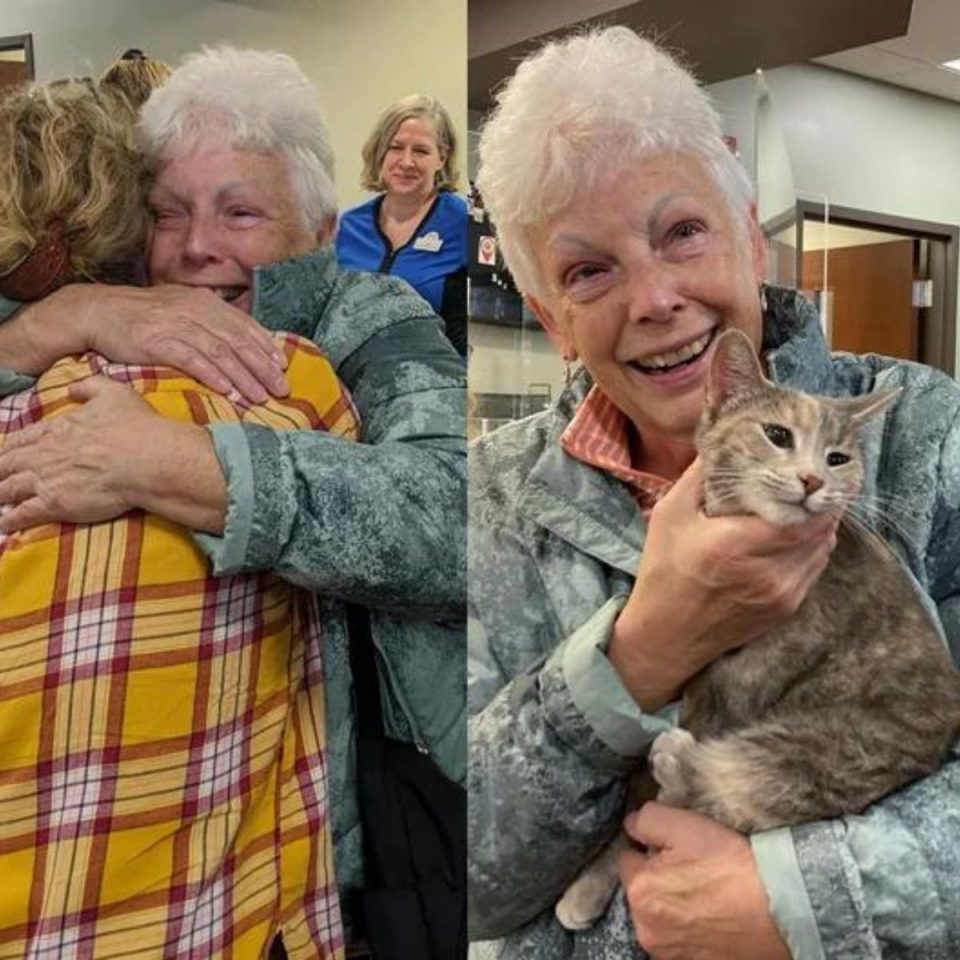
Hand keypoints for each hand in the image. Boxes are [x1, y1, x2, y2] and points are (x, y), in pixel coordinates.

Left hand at [0, 377, 160, 530]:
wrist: (146, 459)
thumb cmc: (135, 426)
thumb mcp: (114, 393)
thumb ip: (90, 386)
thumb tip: (73, 388)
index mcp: (56, 430)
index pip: (21, 440)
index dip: (11, 448)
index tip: (6, 454)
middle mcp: (43, 454)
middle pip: (6, 465)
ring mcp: (44, 480)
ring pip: (8, 489)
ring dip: (0, 495)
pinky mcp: (53, 503)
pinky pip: (22, 514)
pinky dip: (10, 520)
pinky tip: (4, 525)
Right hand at [24, 283, 288, 402]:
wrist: (98, 312)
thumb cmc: (144, 317)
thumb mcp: (182, 310)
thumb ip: (211, 323)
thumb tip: (243, 343)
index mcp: (205, 302)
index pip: (245, 326)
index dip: (267, 347)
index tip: (283, 368)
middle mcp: (195, 310)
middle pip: (238, 341)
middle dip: (263, 368)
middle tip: (281, 389)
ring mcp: (176, 325)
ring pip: (220, 353)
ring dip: (243, 377)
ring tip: (260, 397)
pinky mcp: (157, 342)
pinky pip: (192, 360)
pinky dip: (213, 376)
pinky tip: (228, 392)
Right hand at [609, 458, 837, 708]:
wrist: (667, 637)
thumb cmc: (663, 572)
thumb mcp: (670, 516)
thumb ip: (698, 477)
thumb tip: (721, 441)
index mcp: (736, 545)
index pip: (801, 516)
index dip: (814, 492)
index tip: (812, 471)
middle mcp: (768, 572)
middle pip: (820, 531)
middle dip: (820, 504)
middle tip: (815, 480)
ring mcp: (782, 594)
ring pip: (822, 550)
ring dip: (820, 527)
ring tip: (809, 505)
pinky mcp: (787, 610)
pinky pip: (813, 570)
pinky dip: (811, 549)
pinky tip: (796, 536)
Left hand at [619, 803, 789, 959]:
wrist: (781, 908)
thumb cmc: (730, 863)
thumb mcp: (683, 824)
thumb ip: (647, 819)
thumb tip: (632, 825)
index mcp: (639, 890)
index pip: (627, 859)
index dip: (649, 849)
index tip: (672, 849)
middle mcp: (646, 928)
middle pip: (642, 892)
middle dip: (658, 879)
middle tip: (692, 869)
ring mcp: (669, 953)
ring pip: (660, 918)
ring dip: (673, 906)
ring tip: (706, 894)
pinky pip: (681, 940)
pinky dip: (691, 929)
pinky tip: (713, 916)